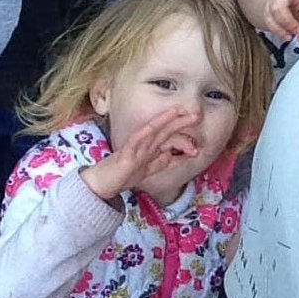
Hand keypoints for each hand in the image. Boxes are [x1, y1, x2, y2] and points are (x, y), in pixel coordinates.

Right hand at [80, 107, 199, 205]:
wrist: (101, 184)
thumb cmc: (123, 175)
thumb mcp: (148, 170)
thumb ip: (161, 162)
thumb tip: (176, 155)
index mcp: (151, 148)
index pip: (170, 140)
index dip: (184, 141)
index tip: (197, 149)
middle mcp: (145, 144)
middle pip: (165, 131)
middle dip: (181, 123)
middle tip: (197, 117)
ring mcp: (135, 147)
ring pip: (153, 131)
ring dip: (166, 122)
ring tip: (178, 113)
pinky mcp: (125, 153)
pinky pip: (136, 140)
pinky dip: (145, 132)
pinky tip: (154, 126)